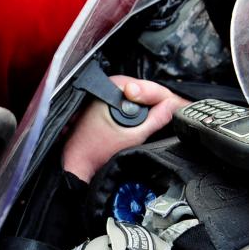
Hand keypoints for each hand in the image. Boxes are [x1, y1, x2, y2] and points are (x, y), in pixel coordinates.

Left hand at [61, 77, 186, 182]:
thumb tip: (172, 106)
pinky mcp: (101, 104)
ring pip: (134, 96)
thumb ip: (156, 119)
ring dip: (145, 106)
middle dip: (154, 102)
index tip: (170, 109)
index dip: (161, 98)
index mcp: (111, 88)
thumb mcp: (134, 136)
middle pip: (142, 89)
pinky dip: (134, 109)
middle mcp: (105, 86)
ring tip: (154, 117)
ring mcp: (102, 95)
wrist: (76, 163)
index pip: (147, 86)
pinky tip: (138, 119)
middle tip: (165, 113)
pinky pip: (125, 102)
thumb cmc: (96, 151)